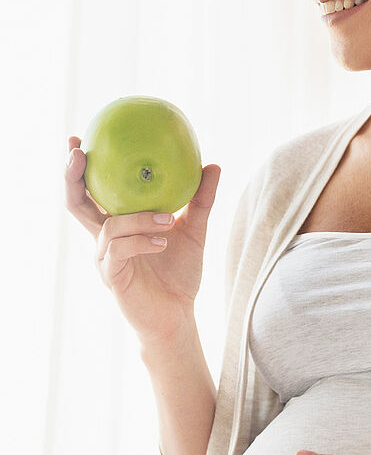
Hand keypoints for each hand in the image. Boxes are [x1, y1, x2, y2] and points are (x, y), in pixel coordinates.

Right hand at [64, 136, 220, 345]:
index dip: (78, 166)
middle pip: (75, 204)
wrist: (178, 316)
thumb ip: (200, 199)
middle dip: (73, 177)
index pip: (90, 190)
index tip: (76, 138)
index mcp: (117, 224)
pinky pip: (120, 251)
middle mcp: (104, 239)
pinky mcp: (112, 278)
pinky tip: (162, 242)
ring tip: (168, 218)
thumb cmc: (179, 272)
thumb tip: (213, 164)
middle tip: (80, 153)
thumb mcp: (194, 229)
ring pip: (108, 226)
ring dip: (138, 217)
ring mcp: (105, 259)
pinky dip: (141, 241)